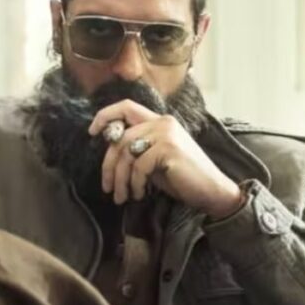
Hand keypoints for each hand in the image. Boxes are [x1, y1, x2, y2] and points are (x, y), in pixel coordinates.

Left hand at [88, 100, 244, 218]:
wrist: (212, 191)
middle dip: (109, 165)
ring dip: (120, 179)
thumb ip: (137, 148)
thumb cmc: (183, 178)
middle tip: (107, 187)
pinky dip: (135, 183)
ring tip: (122, 197)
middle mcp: (162, 122)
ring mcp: (166, 134)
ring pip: (125, 152)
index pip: (126, 107)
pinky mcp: (168, 149)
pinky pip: (139, 166)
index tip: (92, 132)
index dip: (105, 116)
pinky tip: (140, 194)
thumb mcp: (156, 159)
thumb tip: (110, 147)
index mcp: (159, 120)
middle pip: (119, 137)